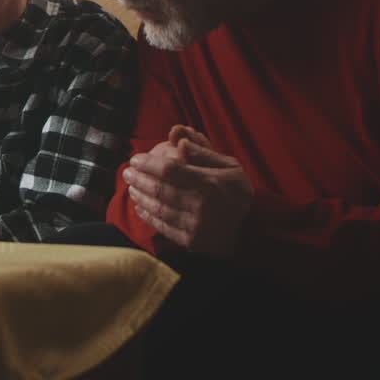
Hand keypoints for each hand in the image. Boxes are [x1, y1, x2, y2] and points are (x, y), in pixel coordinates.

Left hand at [123, 125, 252, 256]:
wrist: (251, 229)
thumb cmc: (237, 192)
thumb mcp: (230, 166)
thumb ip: (203, 152)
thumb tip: (179, 139)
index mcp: (211, 183)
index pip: (171, 170)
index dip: (148, 163)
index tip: (136, 158)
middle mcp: (201, 204)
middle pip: (160, 189)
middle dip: (138, 179)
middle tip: (127, 172)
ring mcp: (195, 225)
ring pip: (158, 208)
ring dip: (140, 196)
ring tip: (131, 187)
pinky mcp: (190, 241)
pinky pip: (162, 226)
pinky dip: (147, 216)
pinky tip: (139, 207)